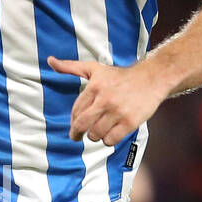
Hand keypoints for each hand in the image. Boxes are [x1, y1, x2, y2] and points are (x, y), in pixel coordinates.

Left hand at [47, 55, 169, 144]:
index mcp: (94, 87)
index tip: (75, 125)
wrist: (151, 78)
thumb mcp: (94, 69)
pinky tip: (111, 133)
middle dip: (77, 134)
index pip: (76, 111)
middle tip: (76, 137)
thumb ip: (71, 67)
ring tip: (100, 130)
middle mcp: (105, 99)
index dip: (74, 121)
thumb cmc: (120, 76)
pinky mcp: (130, 122)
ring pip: (96, 134)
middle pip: (82, 125)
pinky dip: (108, 140)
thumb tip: (50, 61)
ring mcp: (118, 112)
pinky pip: (111, 140)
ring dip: (95, 135)